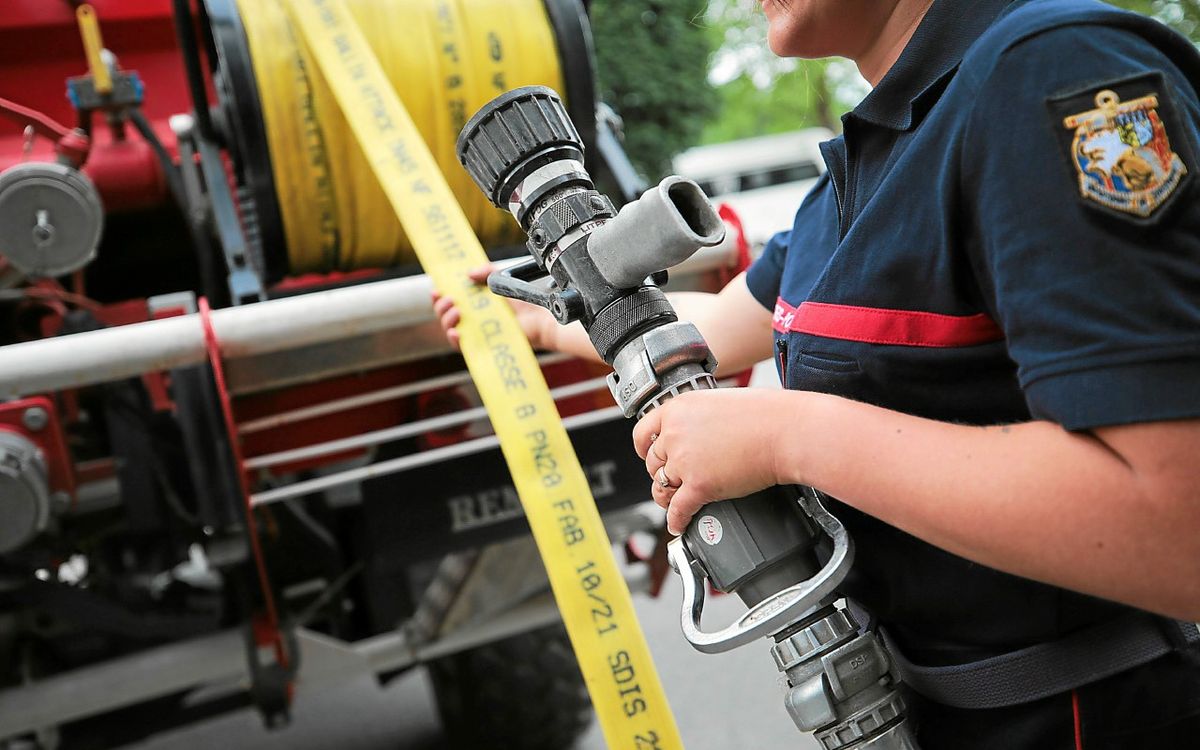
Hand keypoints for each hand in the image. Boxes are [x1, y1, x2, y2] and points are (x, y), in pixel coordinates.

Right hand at [431, 264, 552, 349]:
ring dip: (446, 321)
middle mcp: (473, 318)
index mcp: (474, 303)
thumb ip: (486, 271)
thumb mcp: (501, 278)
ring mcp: (477, 332)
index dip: (438, 297)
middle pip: (445, 316)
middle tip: (450, 300)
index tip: (436, 290)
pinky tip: (456, 332)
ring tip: (458, 312)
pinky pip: (462, 347)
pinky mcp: (483, 345)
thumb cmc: (523, 301)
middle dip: (441, 307)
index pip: (449, 301)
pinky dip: (454, 340)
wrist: (540, 318)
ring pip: (450, 330)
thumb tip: (467, 273)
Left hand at [632, 388, 793, 534]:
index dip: (643, 448)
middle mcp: (675, 434)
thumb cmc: (764, 414)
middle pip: (654, 462)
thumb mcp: (719, 401)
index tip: (645, 455)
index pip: (643, 432)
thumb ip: (699, 418)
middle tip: (672, 480)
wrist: (783, 431)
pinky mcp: (699, 485)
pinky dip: (676, 520)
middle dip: (662, 473)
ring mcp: (684, 460)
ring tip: (672, 503)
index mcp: (677, 409)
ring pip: (662, 486)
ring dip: (666, 497)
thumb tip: (697, 432)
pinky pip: (678, 509)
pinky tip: (678, 525)